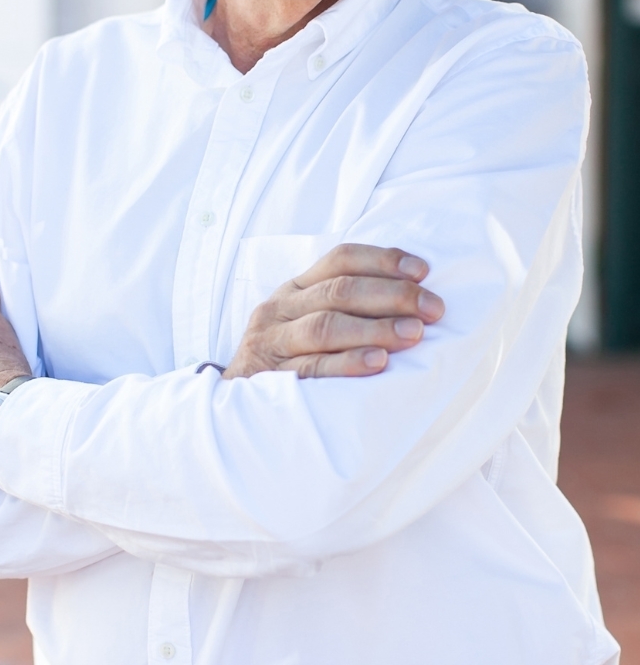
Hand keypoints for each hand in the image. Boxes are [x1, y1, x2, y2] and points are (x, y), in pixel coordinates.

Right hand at [222, 244, 443, 379]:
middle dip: (392, 295)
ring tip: (414, 334)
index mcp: (295, 288)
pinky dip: (347, 363)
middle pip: (340, 290)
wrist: (231, 405)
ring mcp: (273, 342)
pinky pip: (312, 368)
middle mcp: (281, 308)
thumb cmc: (286, 359)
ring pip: (326, 326)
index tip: (423, 271)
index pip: (340, 259)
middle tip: (433, 308)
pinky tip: (378, 364)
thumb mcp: (306, 321)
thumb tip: (413, 294)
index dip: (382, 260)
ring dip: (375, 328)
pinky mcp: (271, 378)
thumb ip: (345, 306)